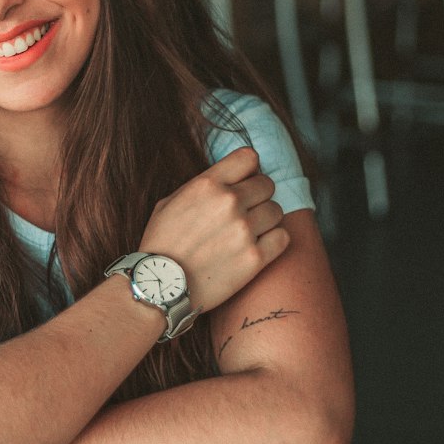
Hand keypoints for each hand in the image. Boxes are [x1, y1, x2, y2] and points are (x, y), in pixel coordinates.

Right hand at [139, 147, 288, 313]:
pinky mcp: (255, 258)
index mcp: (208, 183)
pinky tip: (257, 246)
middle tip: (244, 211)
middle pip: (267, 185)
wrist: (160, 286)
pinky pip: (283, 237)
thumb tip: (229, 178)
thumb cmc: (162, 243)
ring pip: (276, 211)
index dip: (247, 169)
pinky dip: (274, 241)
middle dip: (257, 196)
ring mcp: (244, 230)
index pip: (249, 157)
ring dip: (265, 219)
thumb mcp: (170, 201)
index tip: (243, 181)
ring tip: (247, 232)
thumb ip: (202, 186)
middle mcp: (230, 202)